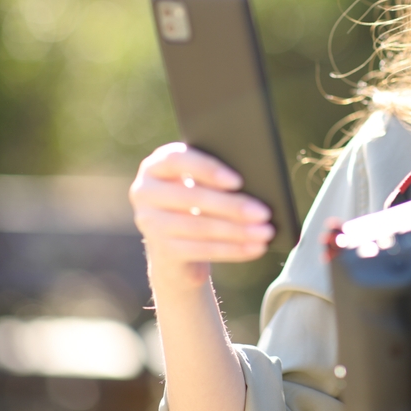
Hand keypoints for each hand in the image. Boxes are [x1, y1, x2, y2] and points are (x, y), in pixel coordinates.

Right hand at [129, 143, 274, 289]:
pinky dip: (233, 249)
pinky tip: (255, 248)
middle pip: (192, 197)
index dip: (207, 170)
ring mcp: (149, 222)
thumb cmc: (198, 199)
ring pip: (198, 227)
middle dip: (232, 206)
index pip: (177, 160)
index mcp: (156, 165)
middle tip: (264, 212)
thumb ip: (217, 175)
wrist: (176, 242)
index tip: (238, 181)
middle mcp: (145, 191)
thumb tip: (256, 182)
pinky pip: (201, 250)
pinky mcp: (161, 249)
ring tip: (265, 232)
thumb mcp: (202, 182)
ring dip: (237, 231)